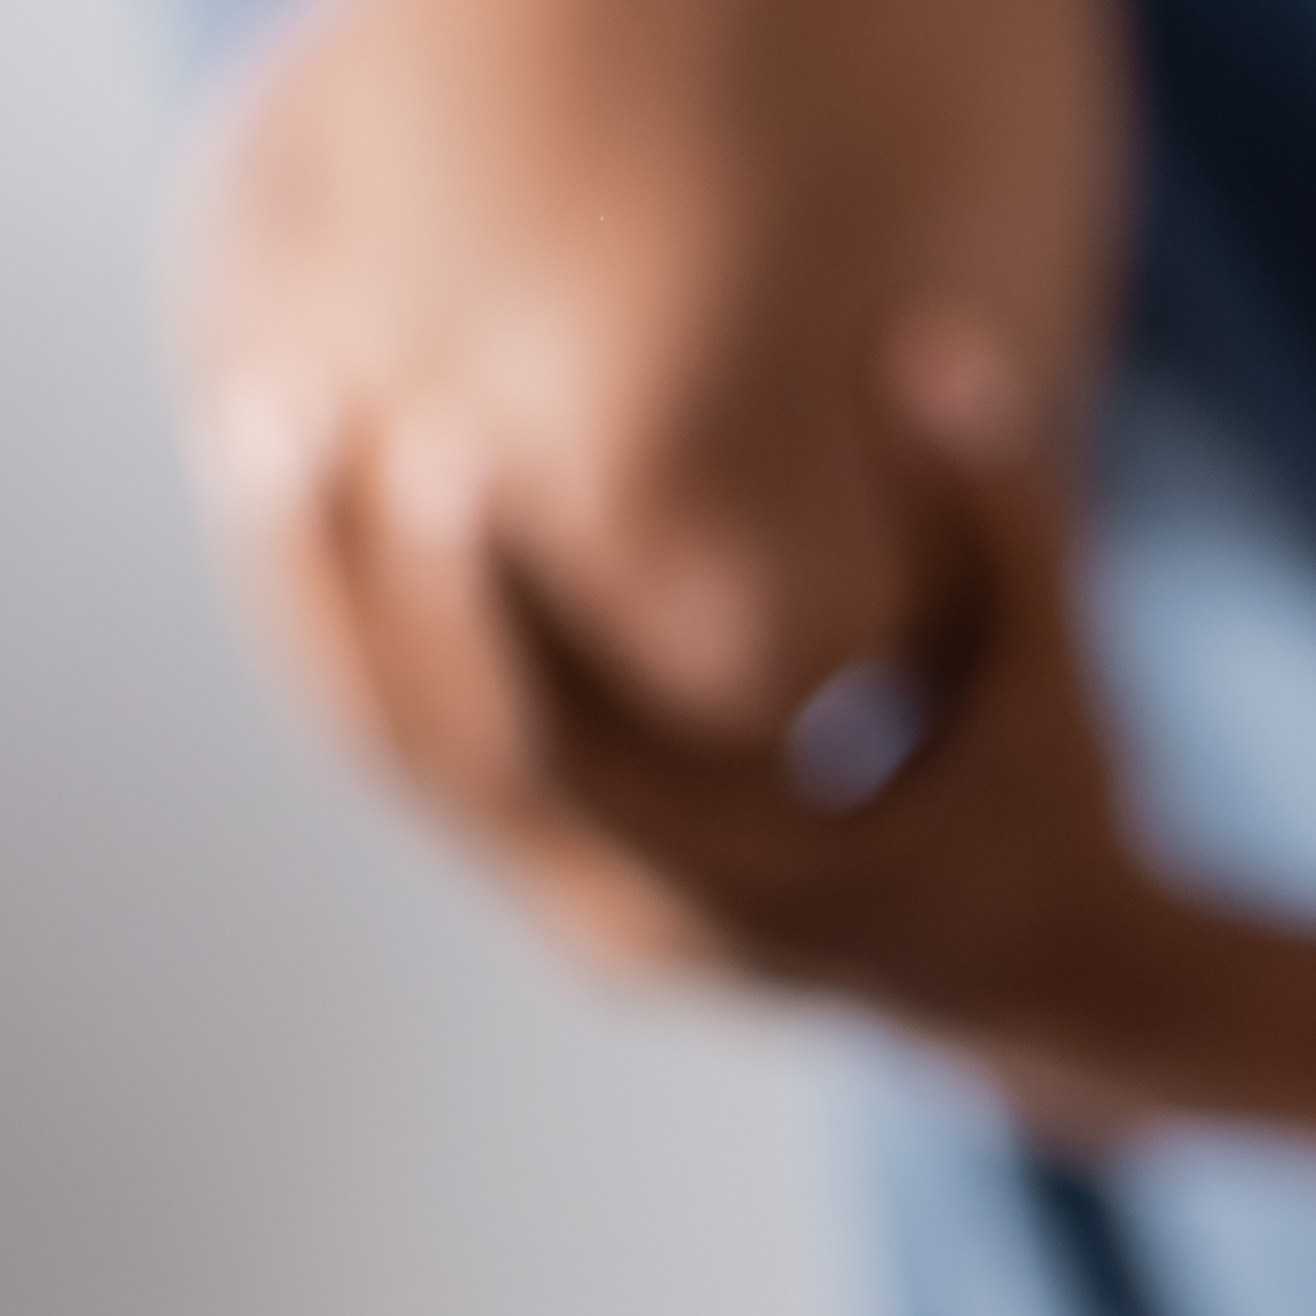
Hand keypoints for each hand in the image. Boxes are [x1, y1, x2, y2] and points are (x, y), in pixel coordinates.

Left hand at [206, 318, 1221, 1109]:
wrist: (1035, 977)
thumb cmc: (1047, 803)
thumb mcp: (1042, 658)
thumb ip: (989, 505)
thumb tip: (927, 337)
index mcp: (743, 891)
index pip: (553, 754)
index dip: (474, 607)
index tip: (435, 447)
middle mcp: (635, 915)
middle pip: (436, 758)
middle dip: (350, 584)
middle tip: (285, 413)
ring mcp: (586, 902)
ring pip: (408, 764)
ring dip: (325, 604)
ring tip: (268, 429)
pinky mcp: (563, 867)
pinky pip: (431, 755)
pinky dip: (370, 637)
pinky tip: (330, 504)